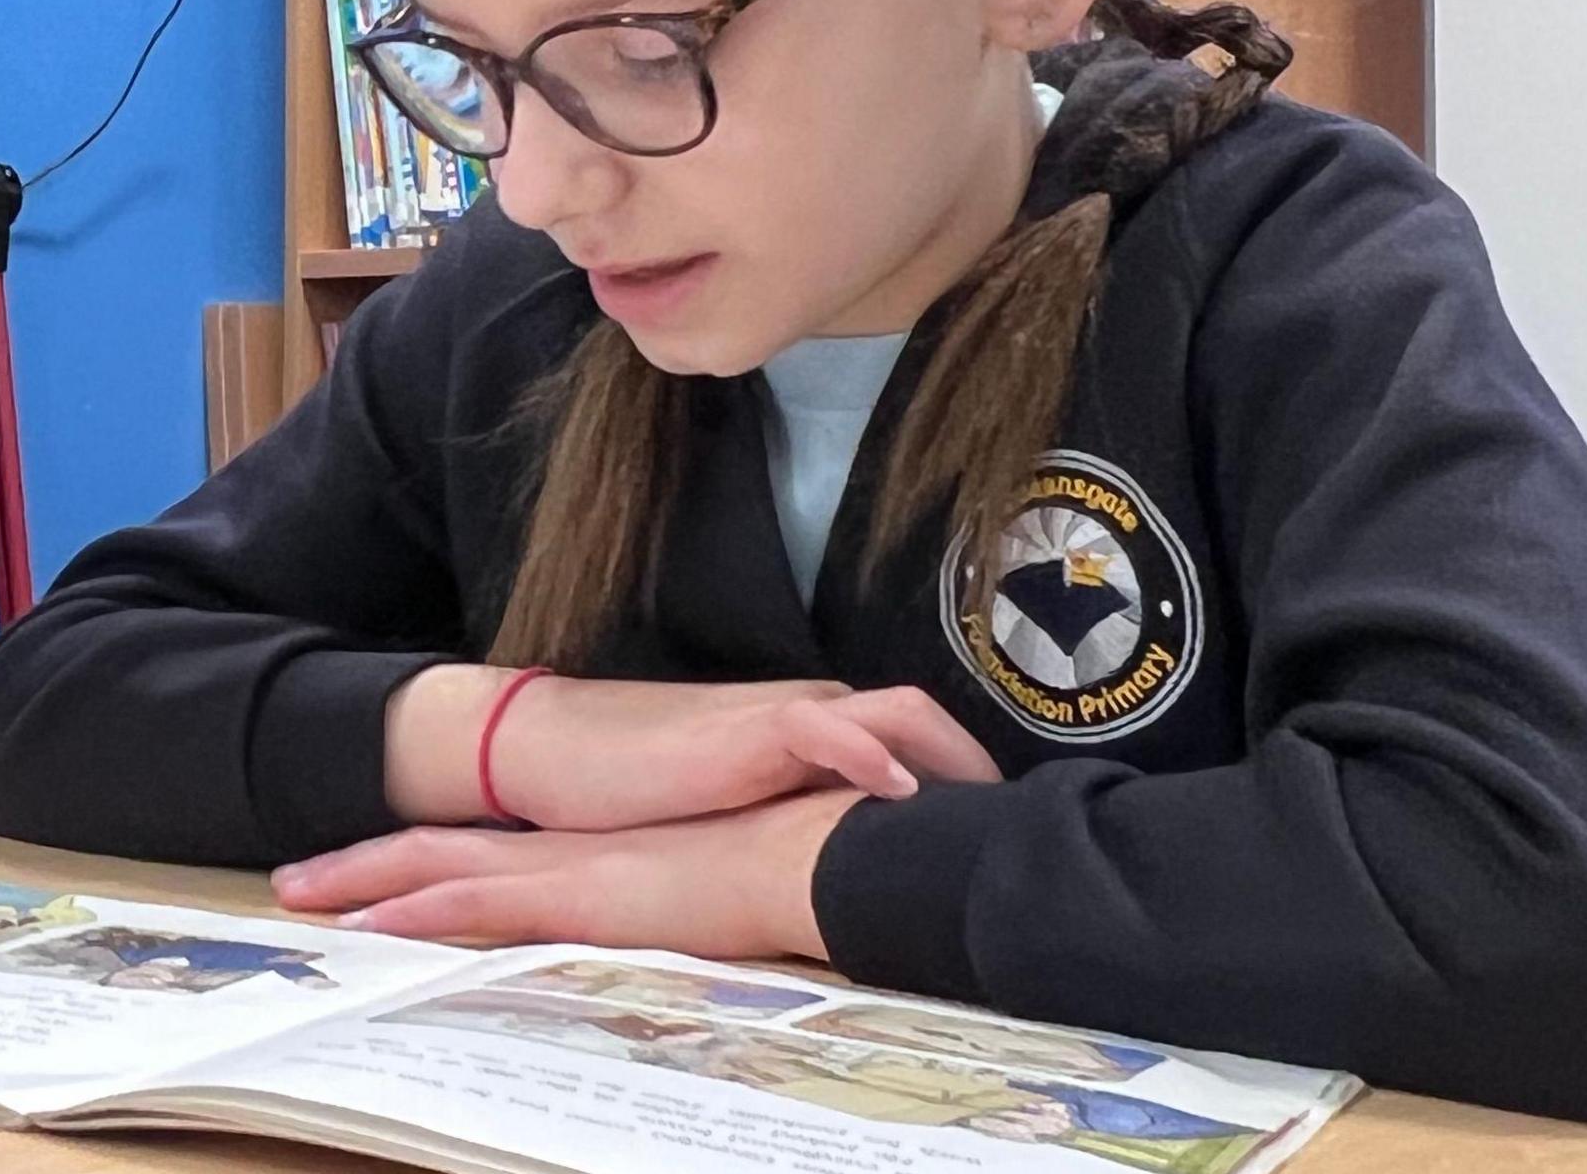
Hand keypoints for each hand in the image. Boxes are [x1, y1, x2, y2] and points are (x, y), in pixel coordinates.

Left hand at [274, 790, 866, 959]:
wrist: (813, 848)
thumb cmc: (778, 866)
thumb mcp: (702, 893)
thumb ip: (672, 906)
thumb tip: (666, 923)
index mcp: (583, 851)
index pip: (478, 850)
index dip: (415, 857)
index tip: (363, 870)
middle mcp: (559, 852)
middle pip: (435, 852)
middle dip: (362, 866)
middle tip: (294, 879)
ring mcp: (561, 869)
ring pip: (434, 869)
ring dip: (362, 880)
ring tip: (296, 890)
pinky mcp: (576, 894)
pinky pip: (475, 904)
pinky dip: (416, 908)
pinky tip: (369, 919)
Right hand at [398, 668, 996, 831]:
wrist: (556, 751)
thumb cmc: (636, 785)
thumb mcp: (735, 813)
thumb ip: (792, 822)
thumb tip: (850, 871)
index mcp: (813, 733)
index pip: (918, 739)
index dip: (966, 779)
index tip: (1005, 831)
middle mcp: (813, 715)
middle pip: (927, 720)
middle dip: (980, 771)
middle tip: (1030, 827)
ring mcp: (784, 717)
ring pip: (898, 716)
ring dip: (950, 760)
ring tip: (990, 813)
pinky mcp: (748, 730)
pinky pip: (825, 730)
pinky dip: (870, 756)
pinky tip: (901, 792)